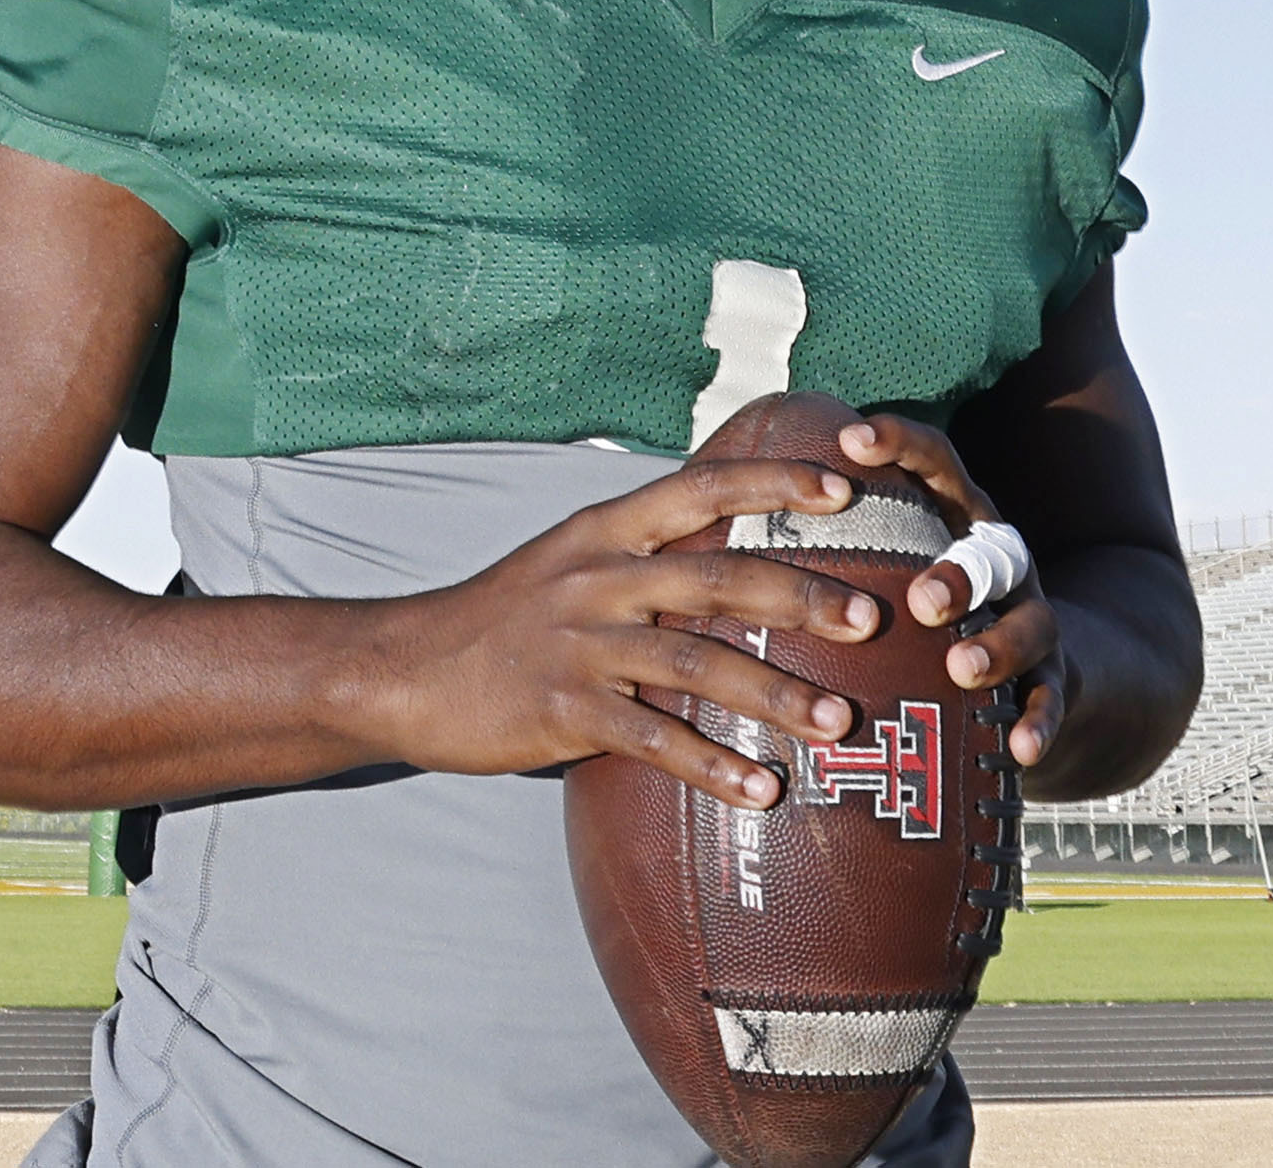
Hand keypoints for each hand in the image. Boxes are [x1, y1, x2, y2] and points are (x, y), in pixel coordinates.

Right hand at [371, 460, 887, 807]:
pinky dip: (713, 766)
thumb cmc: (502, 618)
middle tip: (871, 619)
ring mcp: (580, 644)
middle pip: (718, 577)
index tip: (845, 485)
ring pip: (697, 663)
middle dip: (801, 597)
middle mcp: (599, 577)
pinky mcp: (562, 710)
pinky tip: (760, 791)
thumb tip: (732, 562)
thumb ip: (644, 557)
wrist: (402, 668)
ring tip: (838, 724)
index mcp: (606, 530)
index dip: (776, 481)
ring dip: (775, 696)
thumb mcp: (569, 562)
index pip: (703, 486)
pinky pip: (653, 740)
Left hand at [834, 415, 1067, 769]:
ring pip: (1031, 622)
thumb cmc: (924, 600)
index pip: (933, 462)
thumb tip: (708, 520)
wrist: (1034, 656)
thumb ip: (826, 542)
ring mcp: (1032, 616)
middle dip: (959, 573)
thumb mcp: (889, 559)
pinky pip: (1053, 700)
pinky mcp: (1055, 676)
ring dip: (999, 646)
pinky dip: (1039, 721)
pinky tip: (1022, 751)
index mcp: (956, 515)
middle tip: (922, 600)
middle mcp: (1000, 559)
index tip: (851, 440)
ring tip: (963, 670)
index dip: (898, 444)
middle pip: (989, 550)